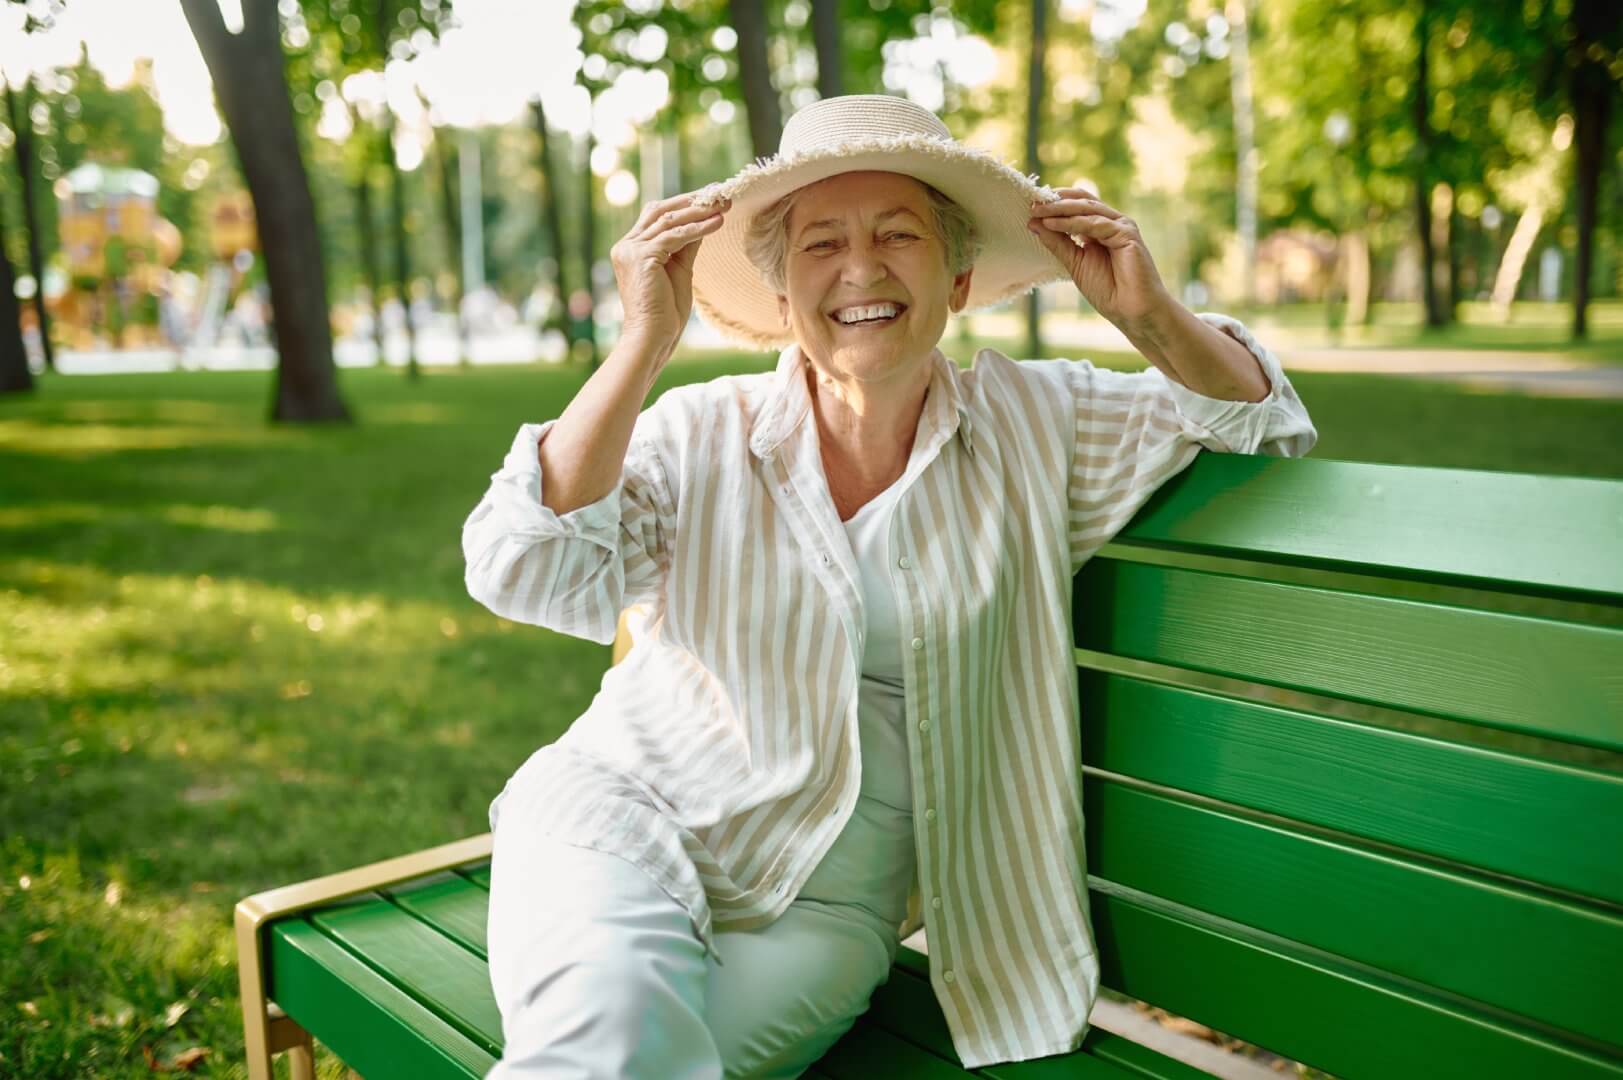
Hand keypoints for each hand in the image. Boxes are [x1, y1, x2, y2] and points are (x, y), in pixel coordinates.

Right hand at [611, 190, 730, 363]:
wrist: (652, 338)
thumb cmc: (665, 313)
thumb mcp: (679, 270)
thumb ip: (686, 245)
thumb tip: (703, 222)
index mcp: (630, 249)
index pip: (656, 216)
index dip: (684, 204)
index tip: (710, 197)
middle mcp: (626, 246)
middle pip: (660, 210)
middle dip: (692, 200)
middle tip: (719, 192)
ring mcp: (631, 250)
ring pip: (670, 220)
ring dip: (700, 210)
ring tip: (725, 204)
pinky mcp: (642, 256)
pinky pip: (676, 236)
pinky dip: (699, 228)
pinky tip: (719, 222)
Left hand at [1027, 188, 1173, 333]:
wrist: (1131, 311)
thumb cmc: (1108, 290)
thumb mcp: (1074, 263)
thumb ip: (1057, 242)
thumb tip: (1034, 223)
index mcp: (1100, 228)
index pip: (1076, 206)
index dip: (1055, 204)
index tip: (1030, 206)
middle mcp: (1111, 223)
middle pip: (1081, 202)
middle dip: (1055, 202)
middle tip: (1032, 204)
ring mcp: (1121, 226)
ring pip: (1087, 209)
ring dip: (1060, 209)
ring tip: (1038, 212)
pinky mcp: (1127, 234)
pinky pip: (1095, 224)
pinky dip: (1072, 223)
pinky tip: (1052, 224)